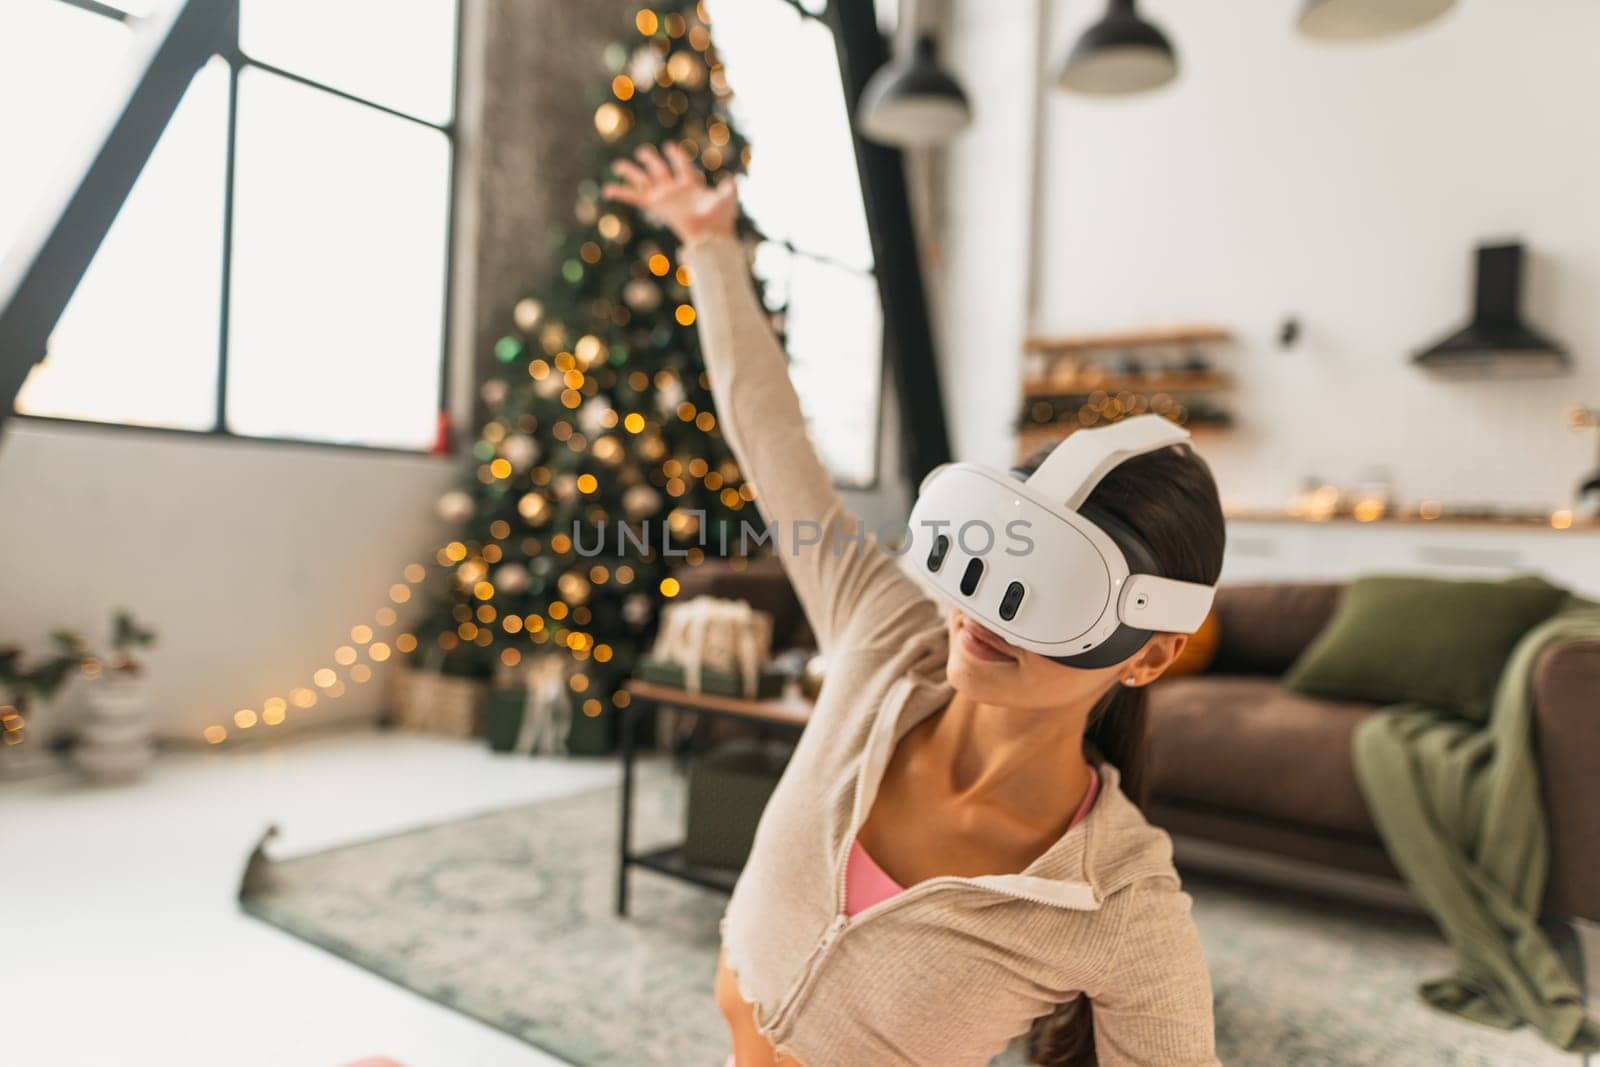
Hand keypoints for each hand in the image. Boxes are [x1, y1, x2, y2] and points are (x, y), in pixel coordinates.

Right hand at [603, 142, 737, 246]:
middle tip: (642, 152)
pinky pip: (634, 197)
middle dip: (651, 160)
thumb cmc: (720, 219)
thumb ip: (729, 190)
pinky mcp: (655, 205)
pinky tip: (606, 191)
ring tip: (617, 164)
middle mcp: (674, 190)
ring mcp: (663, 197)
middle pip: (660, 170)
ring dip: (630, 171)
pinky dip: (620, 193)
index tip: (670, 147)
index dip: (678, 157)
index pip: (683, 168)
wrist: (710, 233)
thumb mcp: (727, 200)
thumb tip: (732, 181)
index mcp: (691, 186)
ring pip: (643, 180)